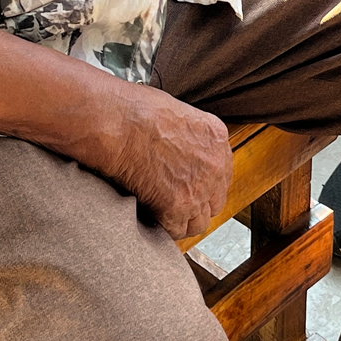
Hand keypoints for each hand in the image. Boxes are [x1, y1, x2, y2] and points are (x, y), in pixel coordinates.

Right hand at [94, 83, 233, 239]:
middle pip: (215, 198)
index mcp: (215, 137)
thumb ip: (185, 133)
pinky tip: (152, 219)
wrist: (119, 124)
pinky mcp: (178, 206)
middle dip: (197, 202)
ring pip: (199, 221)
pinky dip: (164, 228)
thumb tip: (175, 144)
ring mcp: (199, 188)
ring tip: (163, 215)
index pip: (221, 171)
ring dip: (183, 220)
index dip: (203, 181)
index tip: (189, 184)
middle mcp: (214, 164)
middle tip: (176, 201)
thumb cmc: (135, 110)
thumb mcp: (175, 111)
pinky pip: (177, 230)